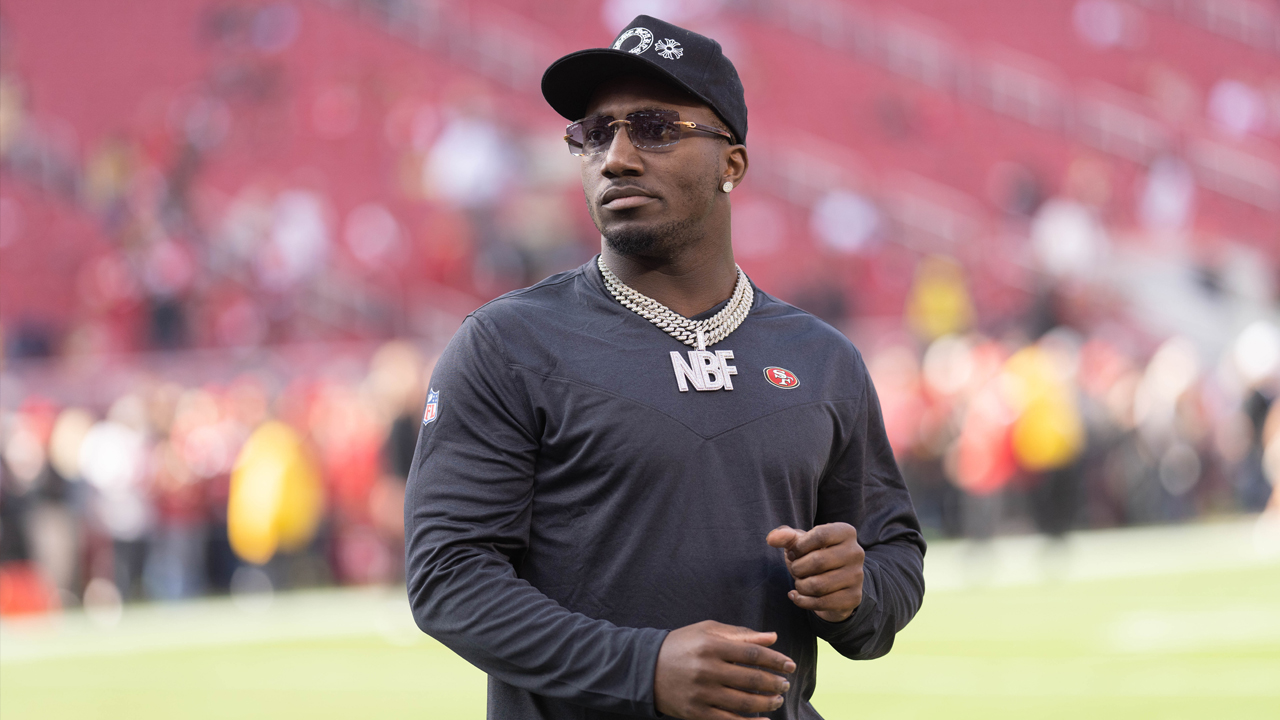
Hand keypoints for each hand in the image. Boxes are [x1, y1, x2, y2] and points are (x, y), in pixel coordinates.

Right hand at [653, 620, 794, 719]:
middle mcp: (707, 670)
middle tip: (786, 684)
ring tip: (778, 700)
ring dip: (767, 703)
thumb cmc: (681, 645)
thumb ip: (740, 634)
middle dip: (774, 682)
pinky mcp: (696, 713)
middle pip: (751, 679)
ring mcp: (701, 694)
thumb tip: (772, 637)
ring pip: (744, 702)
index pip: (753, 654)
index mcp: (711, 646)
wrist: (645, 668)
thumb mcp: (707, 631)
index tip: (791, 665)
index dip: (776, 660)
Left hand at [766, 523, 864, 622]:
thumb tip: (771, 538)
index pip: (820, 535)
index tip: (793, 553)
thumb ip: (786, 537)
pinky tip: (797, 596)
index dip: (800, 547)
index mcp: (846, 532)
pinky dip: (802, 601)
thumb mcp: (800, 543)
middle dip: (798, 568)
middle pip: (818, 561)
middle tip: (796, 570)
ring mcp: (857, 576)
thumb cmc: (814, 556)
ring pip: (818, 585)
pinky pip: (822, 603)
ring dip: (800, 586)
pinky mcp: (853, 598)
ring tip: (800, 583)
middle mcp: (856, 552)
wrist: (834, 584)